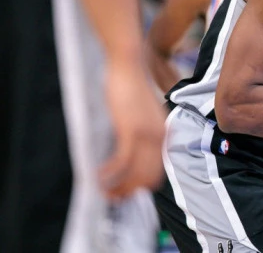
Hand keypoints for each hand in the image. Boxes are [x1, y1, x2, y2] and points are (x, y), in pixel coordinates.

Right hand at [99, 59, 166, 199]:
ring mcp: (148, 136)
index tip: (123, 192)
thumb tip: (130, 152)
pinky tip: (97, 176)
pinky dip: (109, 174)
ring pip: (135, 175)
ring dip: (117, 187)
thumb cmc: (130, 86)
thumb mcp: (143, 113)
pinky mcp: (132, 131)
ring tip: (102, 191)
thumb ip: (143, 132)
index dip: (139, 186)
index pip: (156, 171)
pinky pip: (122, 163)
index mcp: (164, 134)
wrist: (129, 65)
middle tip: (110, 198)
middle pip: (147, 179)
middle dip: (128, 192)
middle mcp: (160, 137)